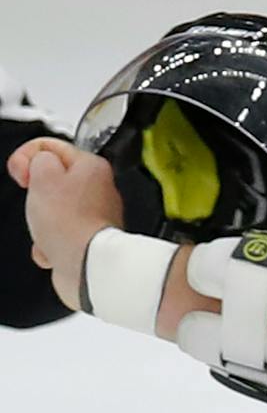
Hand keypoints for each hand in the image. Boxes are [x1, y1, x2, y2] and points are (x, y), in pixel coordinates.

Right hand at [7, 137, 123, 311]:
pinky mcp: (89, 241)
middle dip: (37, 194)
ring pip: (53, 211)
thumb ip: (39, 158)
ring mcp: (95, 218)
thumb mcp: (43, 174)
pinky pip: (59, 237)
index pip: (51, 147)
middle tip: (37, 201)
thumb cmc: (69, 222)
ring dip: (42, 222)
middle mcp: (100, 191)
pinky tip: (52, 249)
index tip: (22, 174)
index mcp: (92, 167)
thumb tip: (41, 162)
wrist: (85, 265)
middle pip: (52, 182)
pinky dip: (50, 244)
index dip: (27, 156)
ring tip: (48, 228)